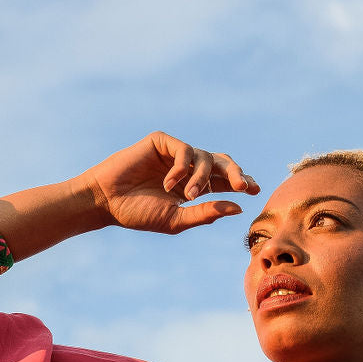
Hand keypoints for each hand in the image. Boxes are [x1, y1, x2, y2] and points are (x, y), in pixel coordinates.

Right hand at [78, 131, 258, 235]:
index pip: (225, 181)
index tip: (255, 189)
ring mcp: (175, 154)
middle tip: (243, 186)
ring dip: (202, 178)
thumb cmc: (138, 214)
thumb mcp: (177, 219)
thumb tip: (238, 208)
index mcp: (194, 187)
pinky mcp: (162, 142)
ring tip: (188, 195)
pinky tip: (170, 184)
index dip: (242, 182)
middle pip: (222, 163)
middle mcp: (188, 168)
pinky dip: (182, 168)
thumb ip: (206, 213)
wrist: (107, 202)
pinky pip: (185, 150)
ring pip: (204, 158)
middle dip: (235, 173)